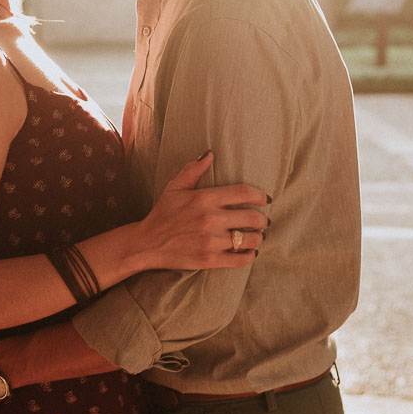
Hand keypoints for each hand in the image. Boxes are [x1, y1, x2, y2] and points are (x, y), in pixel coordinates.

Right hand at [133, 151, 268, 270]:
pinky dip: (249, 257)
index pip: (243, 193)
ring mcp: (210, 241)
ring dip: (258, 238)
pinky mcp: (209, 260)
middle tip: (263, 222)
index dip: (260, 195)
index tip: (266, 199)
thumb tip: (210, 154)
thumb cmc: (163, 214)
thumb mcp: (174, 188)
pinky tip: (249, 253)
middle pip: (252, 218)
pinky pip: (240, 260)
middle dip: (262, 220)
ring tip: (257, 237)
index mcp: (204, 198)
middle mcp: (210, 219)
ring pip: (249, 240)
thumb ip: (193, 170)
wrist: (146, 243)